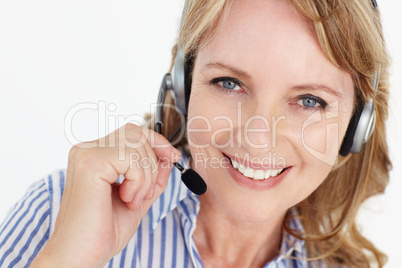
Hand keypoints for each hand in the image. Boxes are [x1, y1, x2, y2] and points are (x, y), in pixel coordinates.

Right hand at [31, 123, 180, 266]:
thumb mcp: (139, 197)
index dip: (157, 141)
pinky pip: (132, 158)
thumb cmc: (104, 230)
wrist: (81, 255)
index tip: (173, 156)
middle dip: (153, 161)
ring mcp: (86, 154)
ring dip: (146, 177)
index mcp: (94, 155)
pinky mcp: (90, 162)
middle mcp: (87, 149)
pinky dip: (139, 181)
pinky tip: (126, 199)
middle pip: (136, 133)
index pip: (132, 132)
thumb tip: (169, 155)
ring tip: (132, 200)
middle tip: (146, 192)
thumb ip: (153, 175)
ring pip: (137, 145)